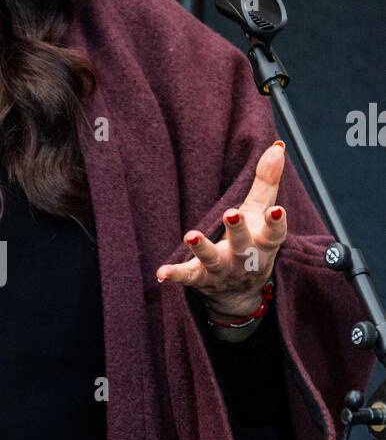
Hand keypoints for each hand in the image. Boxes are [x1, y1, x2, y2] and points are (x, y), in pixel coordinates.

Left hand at [155, 140, 287, 319]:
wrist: (240, 292)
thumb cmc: (252, 241)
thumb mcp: (260, 212)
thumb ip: (267, 180)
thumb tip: (278, 146)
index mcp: (263, 241)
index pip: (273, 232)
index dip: (276, 222)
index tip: (278, 210)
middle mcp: (245, 258)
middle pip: (242, 244)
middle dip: (237, 230)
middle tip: (231, 214)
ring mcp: (222, 270)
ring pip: (213, 259)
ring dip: (202, 248)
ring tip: (190, 235)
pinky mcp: (200, 278)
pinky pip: (187, 277)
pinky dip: (175, 275)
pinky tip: (161, 272)